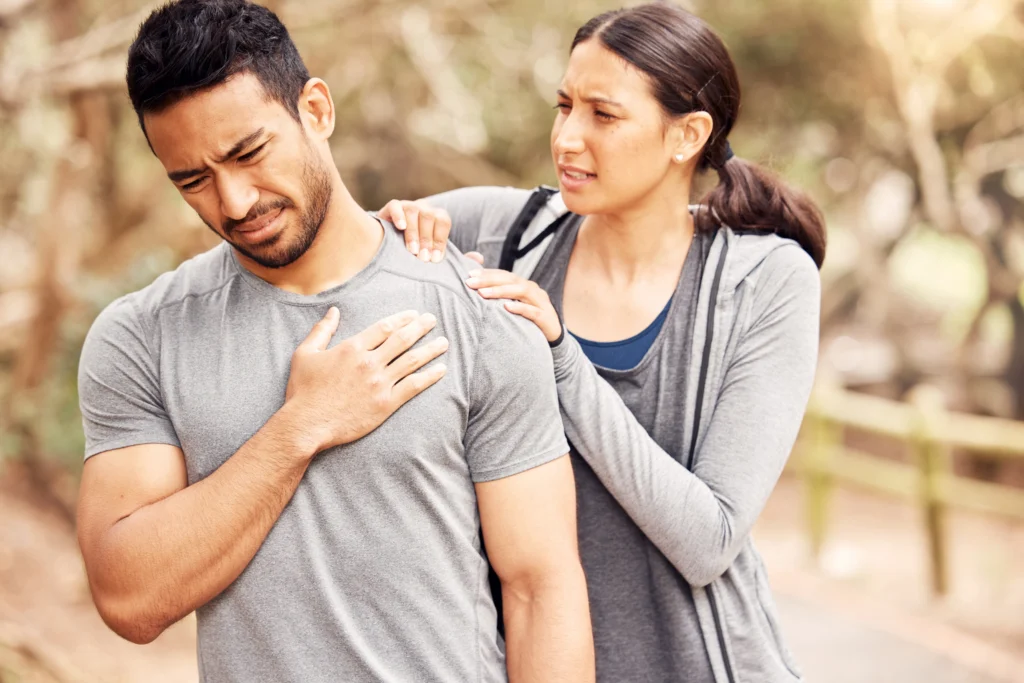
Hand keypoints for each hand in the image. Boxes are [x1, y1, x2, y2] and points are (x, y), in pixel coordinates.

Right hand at [286, 308, 448, 452]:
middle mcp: (369, 362)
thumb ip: (322, 330)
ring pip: (412, 361)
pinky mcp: (385, 404)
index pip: (384, 327)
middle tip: (433, 320)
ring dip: (430, 350)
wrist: (307, 424)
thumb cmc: (303, 390)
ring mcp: (379, 383)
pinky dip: (429, 376)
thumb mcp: (305, 353)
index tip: (413, 314)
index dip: (401, 318)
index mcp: (352, 348)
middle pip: (402, 339)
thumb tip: (334, 311)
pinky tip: (441, 370)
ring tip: (444, 342)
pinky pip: (413, 386)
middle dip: (420, 327)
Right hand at [377, 199, 483, 264]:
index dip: (440, 240)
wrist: (389, 247)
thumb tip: (479, 258)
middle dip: (427, 239)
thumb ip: (457, 258)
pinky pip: (395, 205)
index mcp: (437, 218)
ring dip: (413, 232)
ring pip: (413, 211)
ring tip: (411, 251)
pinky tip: (400, 228)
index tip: (436, 259)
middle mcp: (424, 208)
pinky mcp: (391, 207)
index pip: (444, 222)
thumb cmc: (418, 252)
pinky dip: (398, 215)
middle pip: (429, 216)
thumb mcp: (436, 255)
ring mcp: (407, 205)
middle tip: (423, 258)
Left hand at [465, 269, 561, 342]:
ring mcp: (541, 303)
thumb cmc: (528, 321)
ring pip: (521, 291)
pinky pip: (533, 311)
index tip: (469, 274)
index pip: (504, 275)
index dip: (488, 273)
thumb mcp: (513, 306)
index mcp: (524, 285)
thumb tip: (478, 290)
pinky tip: (506, 307)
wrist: (552, 337)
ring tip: (482, 293)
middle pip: (510, 280)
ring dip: (500, 291)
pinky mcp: (545, 318)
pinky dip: (520, 308)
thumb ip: (499, 297)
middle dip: (489, 280)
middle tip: (470, 282)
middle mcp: (532, 290)